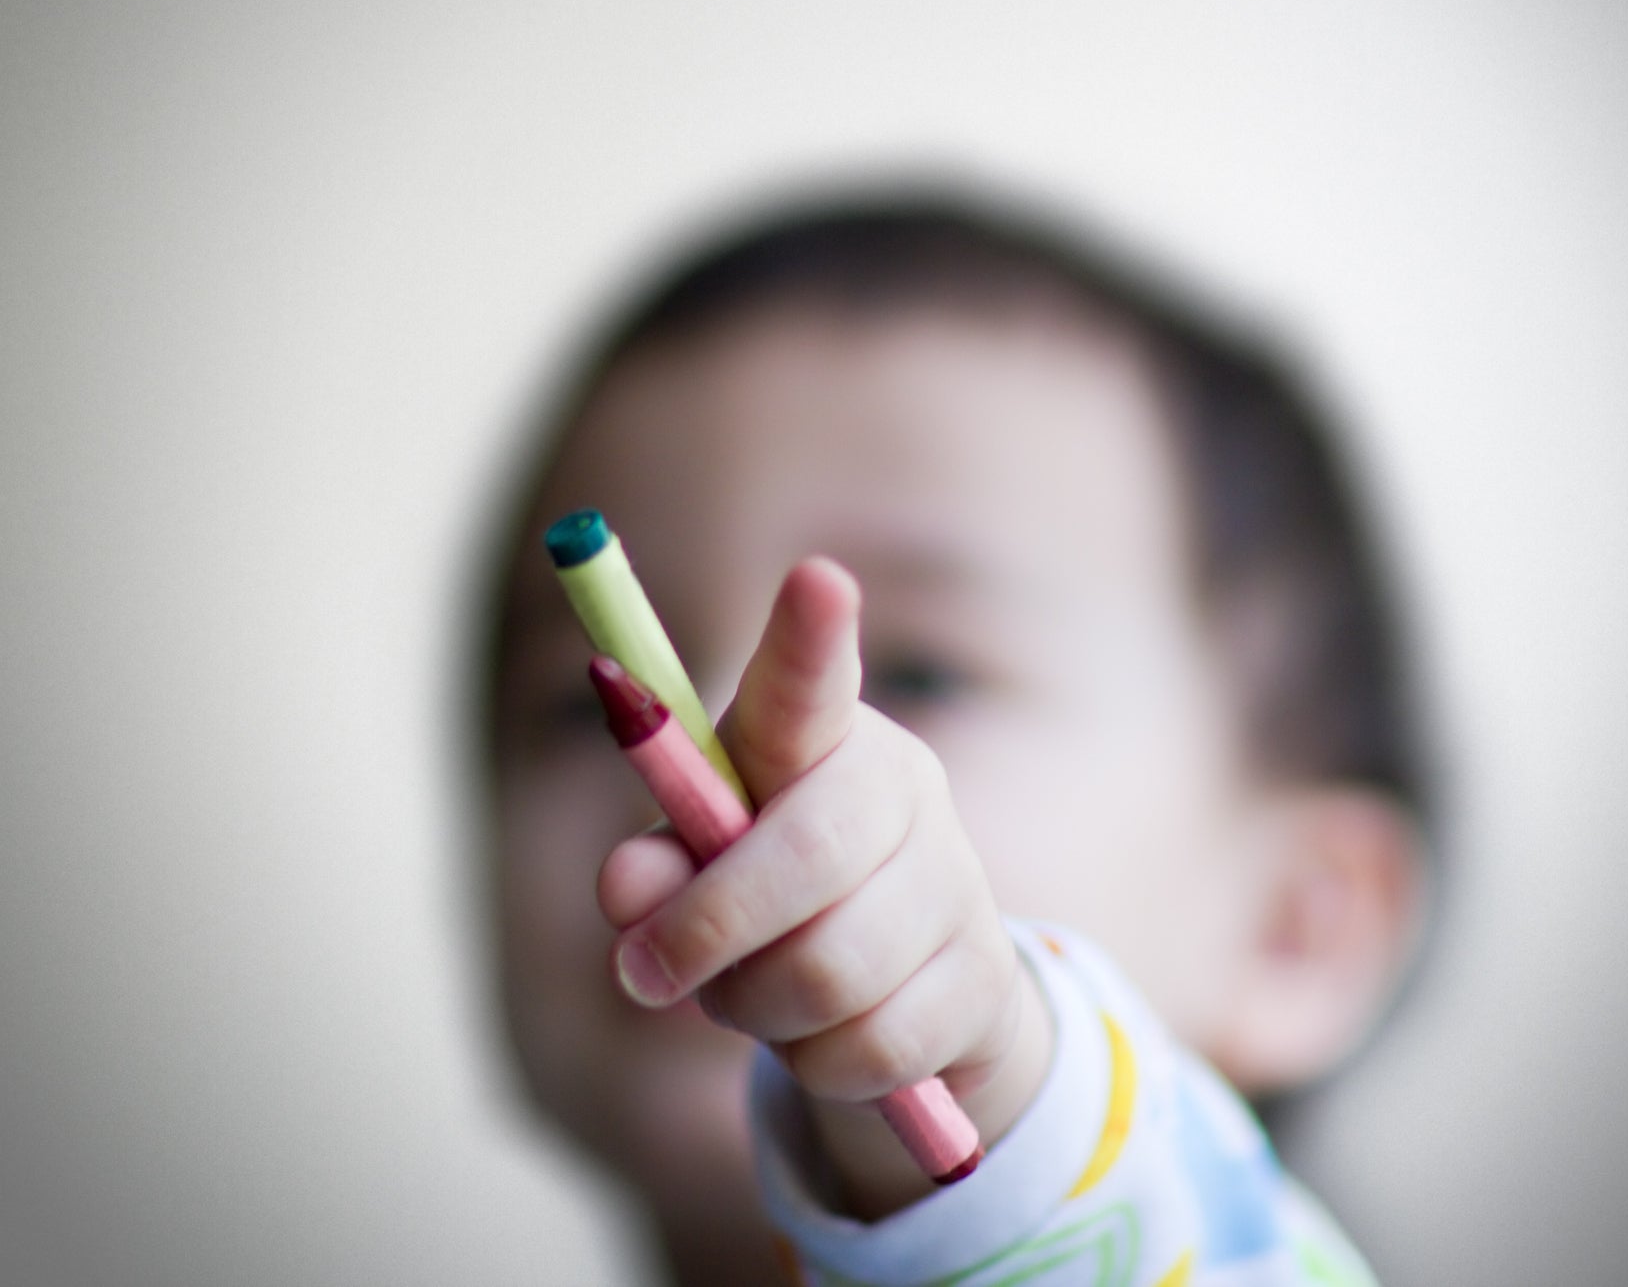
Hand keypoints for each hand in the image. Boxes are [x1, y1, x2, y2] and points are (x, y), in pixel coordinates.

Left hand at [596, 556, 1051, 1216]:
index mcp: (821, 738)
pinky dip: (815, 1064)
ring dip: (755, 1009)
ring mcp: (957, 880)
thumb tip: (627, 888)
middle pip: (805, 860)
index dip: (809, 636)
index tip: (815, 578)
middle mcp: (905, 787)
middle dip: (707, 930)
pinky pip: (872, 1046)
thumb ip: (657, 866)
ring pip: (830, 972)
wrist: (910, 991)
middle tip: (643, 974)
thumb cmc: (778, 900)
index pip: (810, 682)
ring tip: (748, 996)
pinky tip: (819, 1037)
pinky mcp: (986, 977)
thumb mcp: (701, 871)